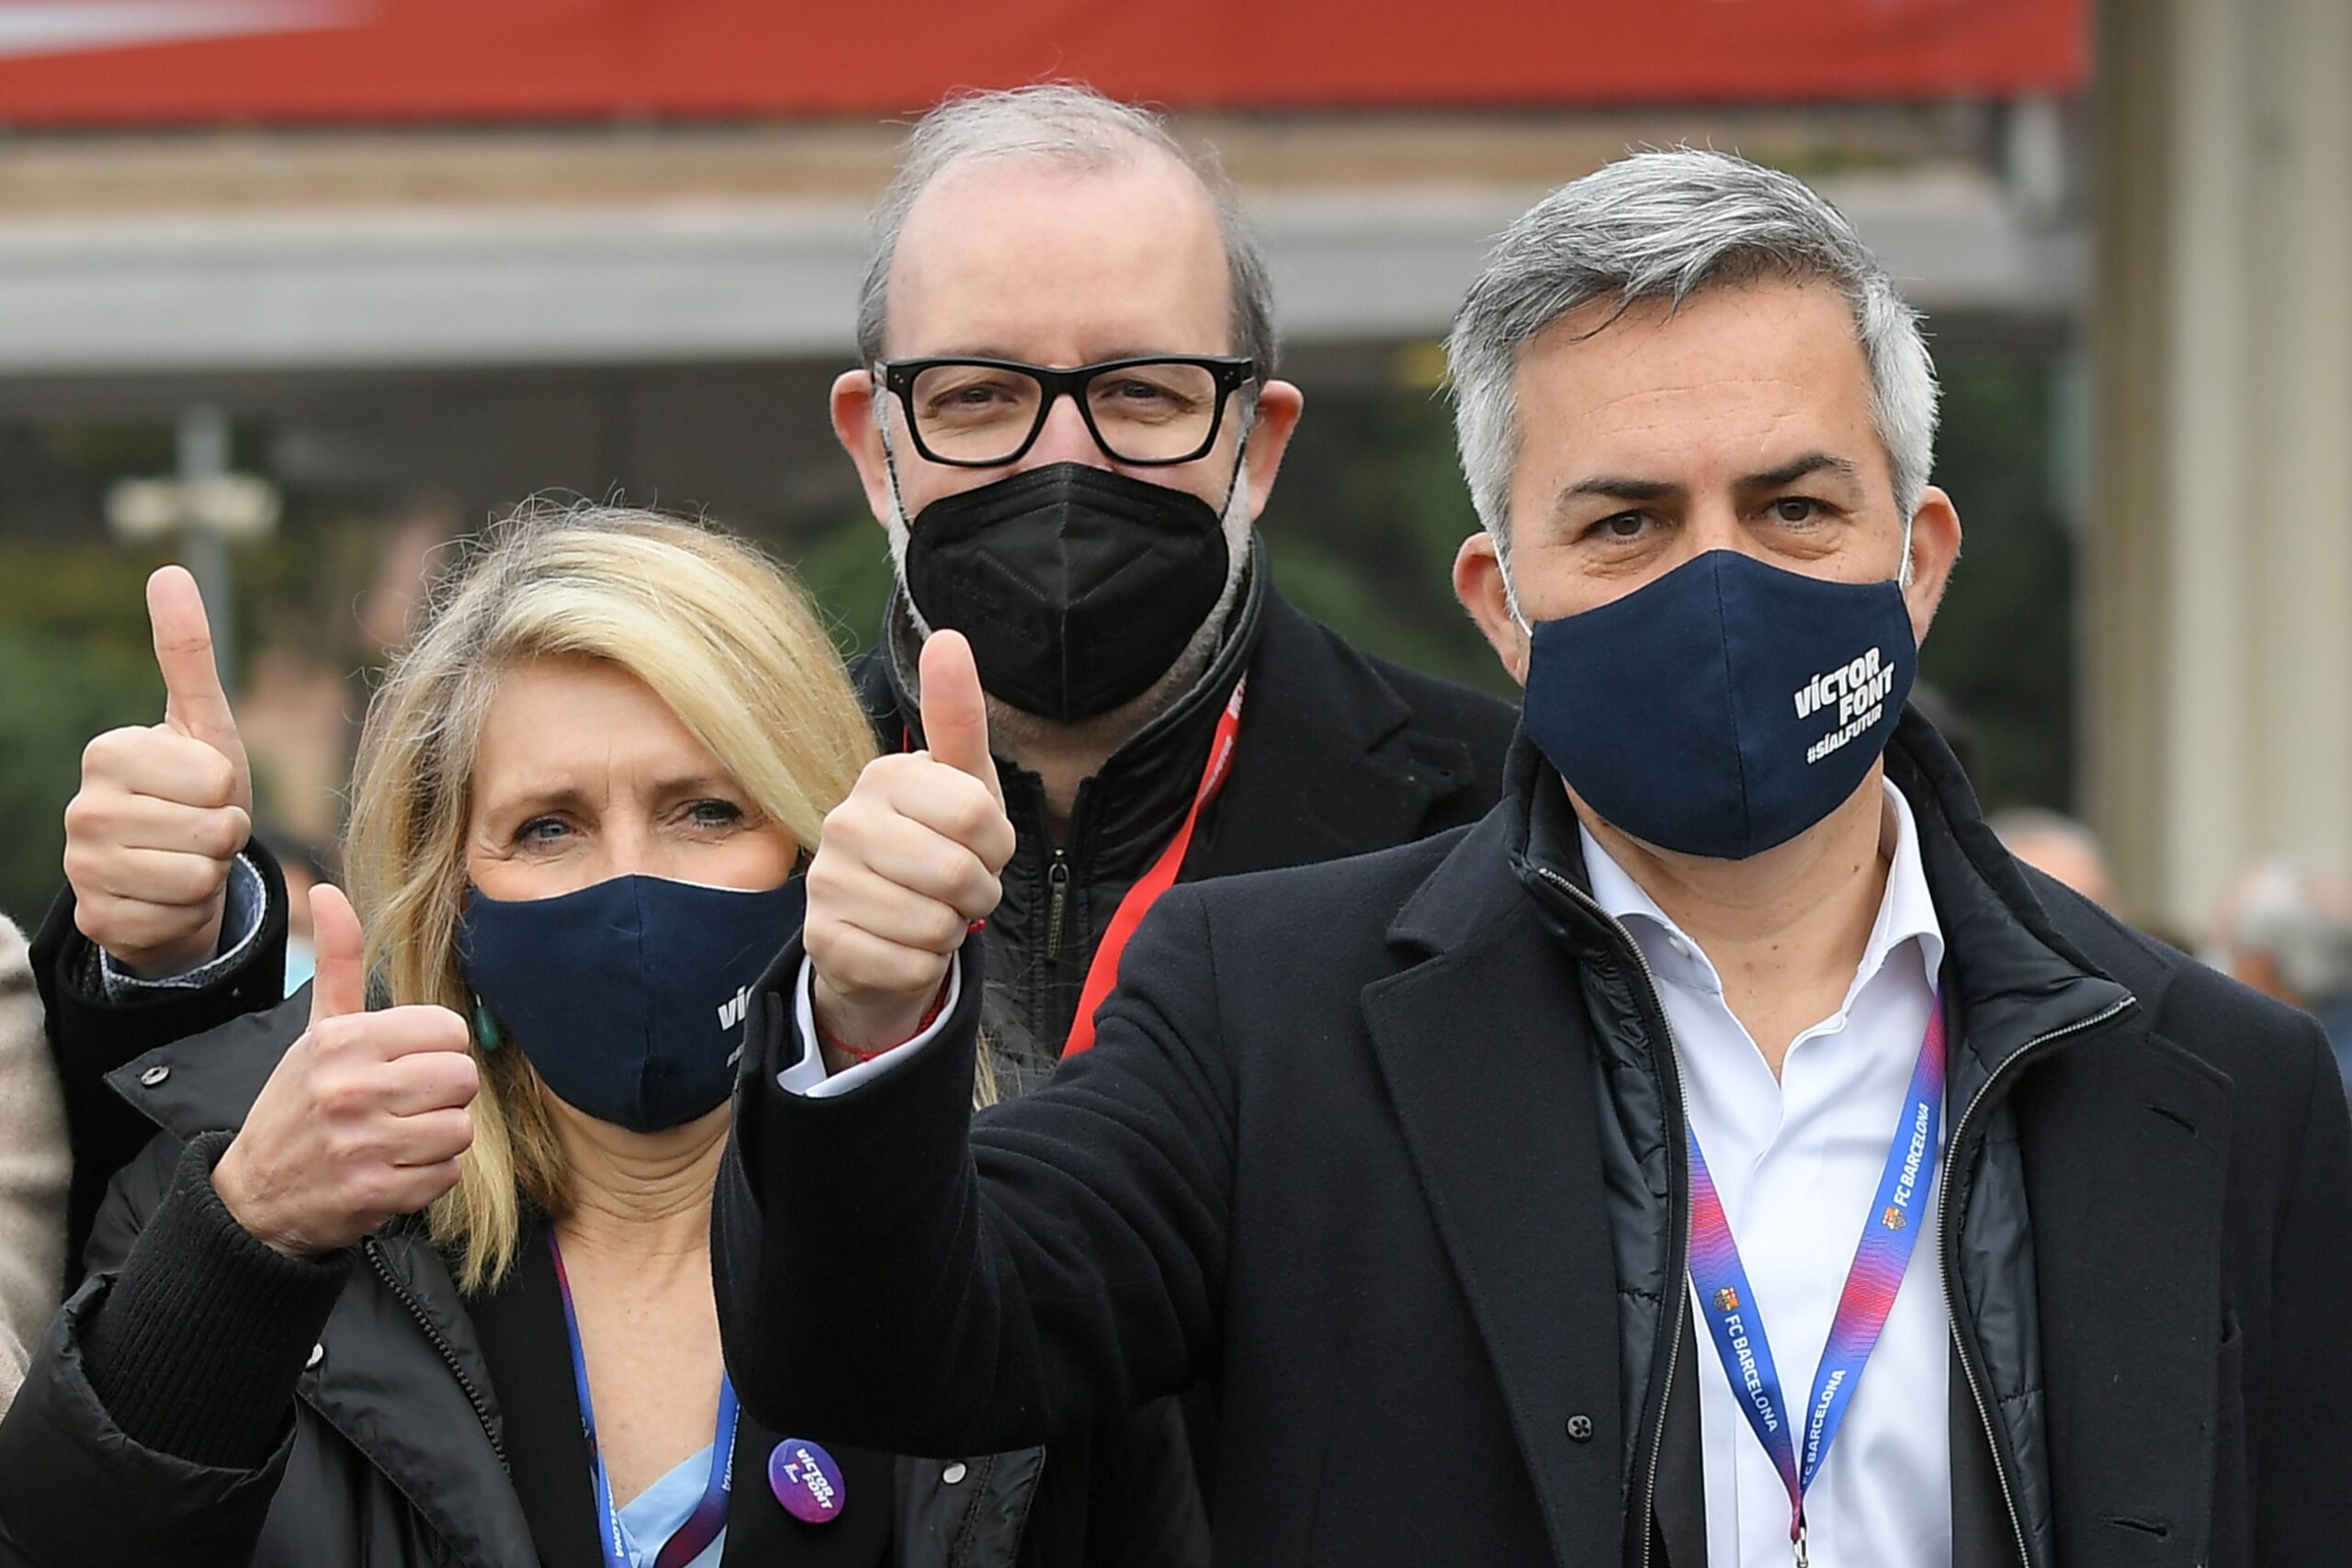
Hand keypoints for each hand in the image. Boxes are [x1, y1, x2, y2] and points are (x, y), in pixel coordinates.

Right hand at [64, 566, 256, 975]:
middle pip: (213, 830)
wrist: (177, 872)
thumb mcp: (204, 724)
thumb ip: (187, 652)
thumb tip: (168, 570)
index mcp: (107, 753)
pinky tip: (166, 899)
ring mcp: (81, 868)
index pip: (215, 778)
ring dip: (210, 874)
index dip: (228, 789)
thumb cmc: (196, 793)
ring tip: (188, 859)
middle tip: (200, 830)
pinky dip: (187, 913)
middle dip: (225, 835)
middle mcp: (82, 809)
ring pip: (197, 877)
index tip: (203, 789)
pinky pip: (176, 919)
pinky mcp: (95, 921)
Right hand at [211, 886, 477, 1258]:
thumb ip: (336, 962)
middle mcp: (352, 1089)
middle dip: (444, 1093)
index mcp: (343, 1041)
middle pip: (463, 1078)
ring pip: (460, 1127)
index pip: (448, 1030)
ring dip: (439, 1136)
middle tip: (408, 1103)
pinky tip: (394, 1168)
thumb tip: (326, 891)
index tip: (409, 1062)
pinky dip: (430, 1175)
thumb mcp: (314, 1031)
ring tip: (399, 1136)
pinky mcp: (375, 1193)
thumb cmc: (297, 1103)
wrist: (253, 1196)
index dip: (438, 1048)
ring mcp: (363, 1144)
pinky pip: (448, 1173)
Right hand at [806, 630, 1013, 1058]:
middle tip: (957, 889)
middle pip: (959, 874)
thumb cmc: (935, 848)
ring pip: (936, 926)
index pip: (978, 816)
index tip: (978, 845)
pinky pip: (912, 966)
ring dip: (951, 931)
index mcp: (883, 777)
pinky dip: (925, 967)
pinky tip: (903, 947)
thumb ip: (959, 716)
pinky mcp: (822, 945)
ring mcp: (825, 885)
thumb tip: (948, 636)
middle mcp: (843, 823)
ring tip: (929, 914)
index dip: (997, 846)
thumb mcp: (963, 785)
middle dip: (978, 894)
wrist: (885, 933)